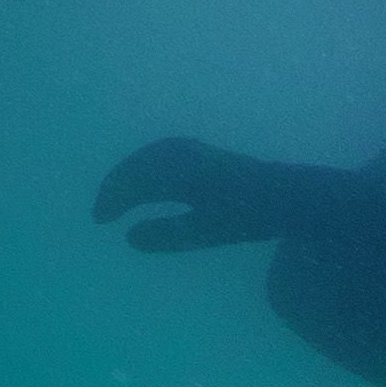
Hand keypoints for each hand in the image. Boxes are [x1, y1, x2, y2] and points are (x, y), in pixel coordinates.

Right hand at [94, 140, 265, 252]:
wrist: (285, 193)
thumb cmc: (249, 217)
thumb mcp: (208, 231)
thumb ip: (168, 235)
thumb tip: (130, 237)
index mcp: (179, 172)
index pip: (133, 183)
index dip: (112, 201)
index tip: (100, 221)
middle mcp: (180, 154)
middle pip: (135, 167)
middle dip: (115, 188)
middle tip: (102, 215)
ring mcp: (189, 149)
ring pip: (145, 158)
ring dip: (127, 177)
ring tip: (117, 200)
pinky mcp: (197, 151)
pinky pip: (158, 155)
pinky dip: (143, 169)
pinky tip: (143, 185)